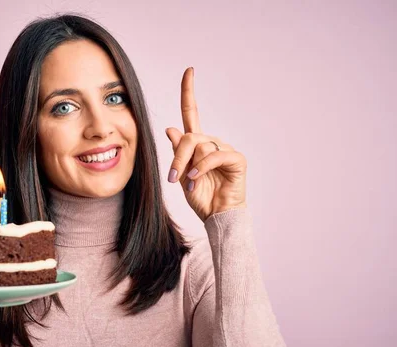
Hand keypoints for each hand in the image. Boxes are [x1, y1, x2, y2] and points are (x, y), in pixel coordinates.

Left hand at [165, 67, 246, 221]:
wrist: (216, 216)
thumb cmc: (201, 197)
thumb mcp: (181, 174)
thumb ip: (177, 152)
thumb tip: (170, 128)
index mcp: (197, 144)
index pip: (191, 113)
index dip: (189, 92)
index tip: (189, 71)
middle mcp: (212, 143)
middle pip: (190, 136)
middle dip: (178, 157)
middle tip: (172, 177)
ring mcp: (225, 150)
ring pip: (200, 146)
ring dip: (189, 167)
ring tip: (191, 184)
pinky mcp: (236, 159)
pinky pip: (214, 155)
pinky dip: (202, 167)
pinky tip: (197, 179)